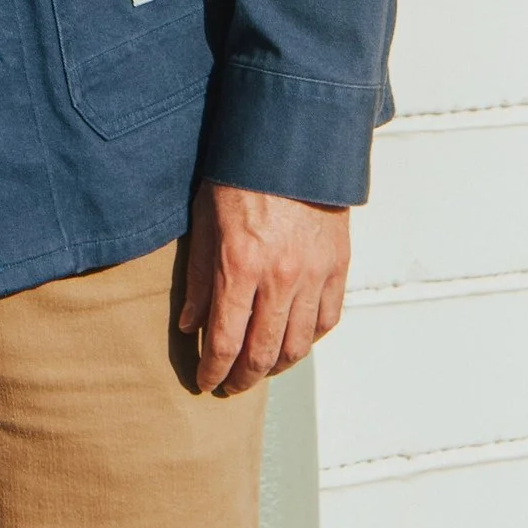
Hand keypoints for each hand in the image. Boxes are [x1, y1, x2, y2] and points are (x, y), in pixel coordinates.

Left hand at [179, 182, 349, 393]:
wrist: (292, 142)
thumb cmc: (240, 175)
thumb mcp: (205, 220)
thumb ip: (200, 278)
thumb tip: (190, 325)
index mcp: (240, 266)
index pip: (225, 341)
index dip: (213, 370)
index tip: (205, 382)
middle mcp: (280, 278)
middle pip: (262, 353)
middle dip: (242, 378)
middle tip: (230, 385)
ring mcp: (313, 275)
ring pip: (297, 345)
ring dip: (276, 366)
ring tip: (260, 368)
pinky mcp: (337, 266)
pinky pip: (326, 320)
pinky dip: (309, 339)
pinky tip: (293, 341)